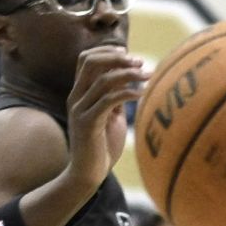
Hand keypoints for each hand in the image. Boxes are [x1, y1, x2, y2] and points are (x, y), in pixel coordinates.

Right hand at [63, 45, 145, 191]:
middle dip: (118, 57)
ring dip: (130, 74)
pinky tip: (142, 94)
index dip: (107, 51)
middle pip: (91, 62)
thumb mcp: (110, 114)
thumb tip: (132, 75)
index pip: (86, 58)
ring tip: (149, 76)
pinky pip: (108, 100)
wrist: (88, 174)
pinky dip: (127, 93)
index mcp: (80, 92)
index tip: (129, 54)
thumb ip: (115, 95)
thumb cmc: (102, 144)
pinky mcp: (87, 124)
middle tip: (140, 62)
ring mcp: (79, 110)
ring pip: (103, 80)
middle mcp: (76, 97)